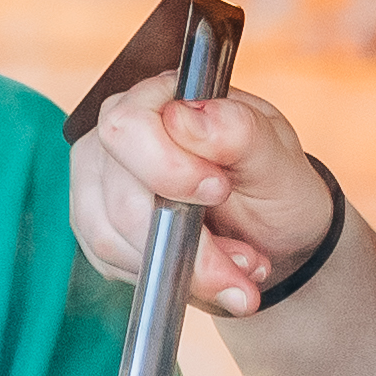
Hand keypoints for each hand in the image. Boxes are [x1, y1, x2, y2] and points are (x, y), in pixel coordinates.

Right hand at [70, 81, 351, 317]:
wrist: (271, 233)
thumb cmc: (275, 186)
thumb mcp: (278, 159)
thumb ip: (238, 132)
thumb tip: (184, 117)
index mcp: (164, 99)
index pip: (128, 126)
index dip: (168, 169)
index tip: (219, 191)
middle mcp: (121, 136)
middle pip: (120, 197)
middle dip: (188, 244)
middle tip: (245, 261)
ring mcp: (100, 181)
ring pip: (112, 239)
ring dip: (182, 267)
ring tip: (235, 269)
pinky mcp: (97, 225)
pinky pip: (111, 262)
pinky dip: (164, 276)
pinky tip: (202, 272)